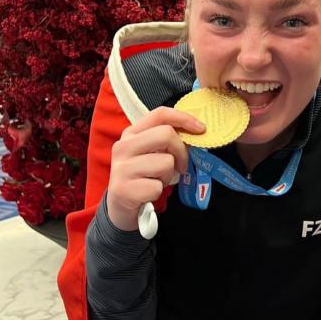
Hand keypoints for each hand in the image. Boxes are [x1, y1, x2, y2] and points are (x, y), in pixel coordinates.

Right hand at [106, 107, 204, 230]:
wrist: (120, 205)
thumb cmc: (142, 176)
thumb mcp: (149, 153)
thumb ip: (166, 140)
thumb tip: (196, 132)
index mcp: (131, 133)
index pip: (160, 114)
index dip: (184, 118)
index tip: (201, 129)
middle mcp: (123, 147)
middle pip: (166, 135)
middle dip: (181, 151)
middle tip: (181, 165)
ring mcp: (122, 168)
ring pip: (166, 162)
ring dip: (169, 175)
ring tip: (158, 180)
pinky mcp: (124, 189)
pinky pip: (158, 186)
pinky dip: (159, 191)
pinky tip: (149, 192)